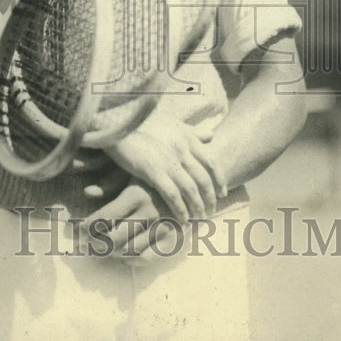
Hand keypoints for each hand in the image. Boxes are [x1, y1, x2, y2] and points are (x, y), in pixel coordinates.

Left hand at [80, 179, 182, 262]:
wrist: (192, 187)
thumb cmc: (154, 180)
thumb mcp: (133, 176)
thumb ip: (110, 184)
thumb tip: (86, 192)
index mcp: (136, 195)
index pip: (103, 217)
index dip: (86, 228)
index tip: (77, 232)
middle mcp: (149, 212)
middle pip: (112, 238)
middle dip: (95, 244)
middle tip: (85, 246)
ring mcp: (162, 228)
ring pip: (127, 251)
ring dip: (110, 253)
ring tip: (101, 251)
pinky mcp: (173, 241)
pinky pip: (145, 259)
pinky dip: (130, 260)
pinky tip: (123, 255)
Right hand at [104, 111, 225, 222]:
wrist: (118, 120)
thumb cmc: (142, 121)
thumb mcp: (172, 122)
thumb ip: (192, 131)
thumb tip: (212, 135)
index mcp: (187, 137)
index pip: (211, 162)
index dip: (220, 180)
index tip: (223, 192)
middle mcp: (182, 149)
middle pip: (204, 179)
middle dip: (211, 198)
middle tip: (212, 211)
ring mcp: (168, 160)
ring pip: (191, 190)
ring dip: (198, 207)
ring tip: (200, 219)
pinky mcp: (153, 170)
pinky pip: (173, 195)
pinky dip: (181, 210)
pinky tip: (183, 220)